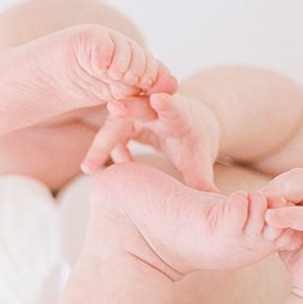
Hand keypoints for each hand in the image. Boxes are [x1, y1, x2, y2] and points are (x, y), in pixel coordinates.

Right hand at [81, 92, 220, 193]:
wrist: (186, 123)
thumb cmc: (193, 142)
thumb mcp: (198, 160)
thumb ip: (202, 181)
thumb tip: (214, 204)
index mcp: (180, 118)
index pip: (174, 109)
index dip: (168, 105)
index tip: (159, 99)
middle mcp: (156, 110)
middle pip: (141, 106)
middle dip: (128, 106)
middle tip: (114, 108)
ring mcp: (137, 112)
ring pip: (117, 121)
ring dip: (103, 141)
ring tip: (89, 168)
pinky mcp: (124, 118)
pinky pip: (111, 132)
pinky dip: (106, 149)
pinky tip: (110, 166)